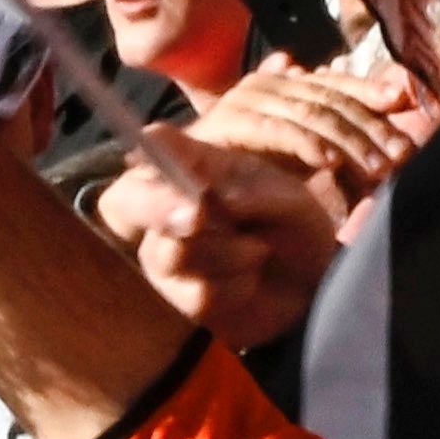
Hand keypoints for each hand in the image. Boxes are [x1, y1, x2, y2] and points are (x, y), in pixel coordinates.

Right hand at [96, 132, 345, 349]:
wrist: (309, 285)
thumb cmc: (292, 227)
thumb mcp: (288, 198)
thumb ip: (253, 193)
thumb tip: (218, 200)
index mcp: (194, 169)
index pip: (156, 147)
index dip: (151, 148)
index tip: (154, 140)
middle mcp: (166, 207)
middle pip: (130, 199)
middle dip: (159, 205)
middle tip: (198, 214)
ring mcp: (164, 254)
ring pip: (174, 252)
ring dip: (230, 253)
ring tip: (259, 251)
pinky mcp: (177, 298)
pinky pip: (197, 292)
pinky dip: (236, 286)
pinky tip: (250, 281)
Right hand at [189, 57, 418, 192]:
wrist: (180, 186)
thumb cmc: (243, 172)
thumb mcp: (301, 151)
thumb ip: (341, 127)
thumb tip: (397, 90)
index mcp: (284, 83)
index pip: (335, 82)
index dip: (369, 91)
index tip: (402, 103)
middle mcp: (268, 82)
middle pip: (329, 97)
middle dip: (368, 125)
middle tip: (399, 153)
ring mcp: (247, 99)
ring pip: (310, 112)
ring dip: (347, 140)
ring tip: (375, 166)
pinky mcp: (230, 122)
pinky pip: (277, 130)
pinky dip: (306, 144)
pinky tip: (330, 163)